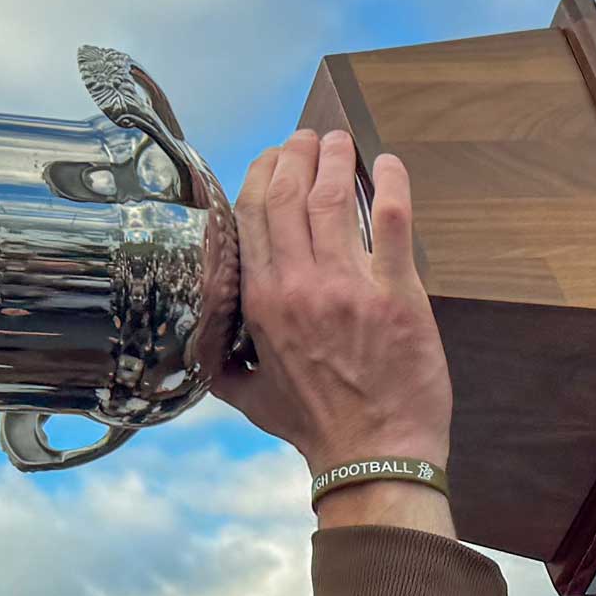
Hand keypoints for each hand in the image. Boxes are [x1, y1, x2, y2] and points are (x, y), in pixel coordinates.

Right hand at [216, 128, 452, 526]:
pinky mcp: (398, 295)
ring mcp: (349, 287)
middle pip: (289, 193)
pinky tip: (389, 164)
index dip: (262, 173)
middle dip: (298, 153)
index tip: (273, 156)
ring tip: (342, 141)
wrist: (373, 457)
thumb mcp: (249, 398)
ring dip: (337, 159)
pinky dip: (391, 184)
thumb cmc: (315, 430)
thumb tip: (197, 347)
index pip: (251, 215)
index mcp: (260, 303)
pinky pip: (394, 222)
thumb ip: (221, 365)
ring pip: (334, 198)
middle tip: (310, 138)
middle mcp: (299, 286)